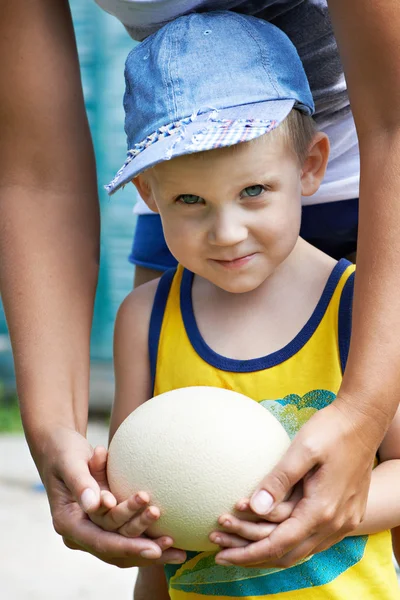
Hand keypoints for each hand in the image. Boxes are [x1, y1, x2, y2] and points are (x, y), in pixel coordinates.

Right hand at [40, 427, 185, 566]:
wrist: (60, 447)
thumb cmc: (63, 450)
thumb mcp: (70, 461)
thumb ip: (81, 482)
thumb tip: (96, 505)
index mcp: (67, 522)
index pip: (99, 541)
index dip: (127, 546)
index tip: (152, 548)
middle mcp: (80, 532)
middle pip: (114, 548)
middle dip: (142, 547)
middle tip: (170, 542)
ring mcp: (93, 528)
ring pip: (123, 546)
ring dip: (149, 546)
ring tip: (176, 545)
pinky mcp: (105, 522)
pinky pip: (127, 535)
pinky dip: (148, 539)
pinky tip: (173, 542)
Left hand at [215, 401, 374, 567]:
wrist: (364, 422)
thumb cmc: (331, 430)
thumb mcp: (303, 449)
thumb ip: (279, 480)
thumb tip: (254, 507)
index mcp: (322, 509)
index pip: (279, 544)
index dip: (248, 553)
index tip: (221, 555)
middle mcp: (335, 523)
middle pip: (288, 555)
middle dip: (253, 556)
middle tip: (221, 550)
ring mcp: (343, 522)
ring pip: (301, 551)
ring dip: (269, 549)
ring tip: (238, 541)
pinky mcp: (345, 515)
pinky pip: (313, 540)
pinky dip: (288, 541)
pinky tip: (270, 532)